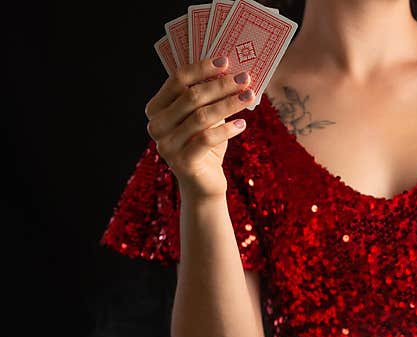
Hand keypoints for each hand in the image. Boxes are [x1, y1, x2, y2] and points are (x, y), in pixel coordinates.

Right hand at [145, 57, 253, 198]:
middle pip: (192, 96)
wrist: (203, 184)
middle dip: (221, 85)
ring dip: (229, 104)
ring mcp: (167, 145)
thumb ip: (208, 97)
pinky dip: (228, 129)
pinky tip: (243, 124)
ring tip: (249, 96)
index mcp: (156, 109)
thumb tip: (231, 71)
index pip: (177, 80)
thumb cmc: (205, 145)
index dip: (202, 68)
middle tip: (245, 78)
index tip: (226, 61)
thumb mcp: (204, 118)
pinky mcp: (183, 162)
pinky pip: (208, 139)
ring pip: (202, 116)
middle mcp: (156, 125)